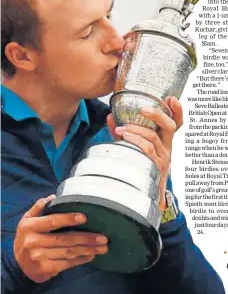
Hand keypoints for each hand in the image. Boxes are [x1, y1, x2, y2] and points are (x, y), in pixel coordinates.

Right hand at [14, 195, 107, 282]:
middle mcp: (34, 242)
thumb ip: (39, 208)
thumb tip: (53, 197)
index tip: (84, 217)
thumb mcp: (27, 219)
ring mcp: (39, 257)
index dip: (68, 219)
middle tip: (103, 237)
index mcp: (30, 226)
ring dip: (88, 250)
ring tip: (103, 247)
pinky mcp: (46, 269)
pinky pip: (67, 263)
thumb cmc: (27, 236)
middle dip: (86, 238)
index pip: (52, 221)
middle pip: (65, 239)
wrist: (18, 264)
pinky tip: (91, 255)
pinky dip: (81, 259)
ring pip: (69, 253)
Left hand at [107, 96, 182, 210]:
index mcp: (165, 140)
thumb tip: (110, 116)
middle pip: (170, 126)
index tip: (171, 98)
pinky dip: (135, 141)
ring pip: (153, 138)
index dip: (177, 110)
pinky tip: (124, 137)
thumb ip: (124, 132)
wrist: (147, 196)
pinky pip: (147, 150)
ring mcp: (164, 158)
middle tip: (143, 109)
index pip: (177, 123)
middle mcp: (167, 147)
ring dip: (136, 130)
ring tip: (121, 128)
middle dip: (158, 114)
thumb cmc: (141, 167)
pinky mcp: (156, 167)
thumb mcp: (134, 147)